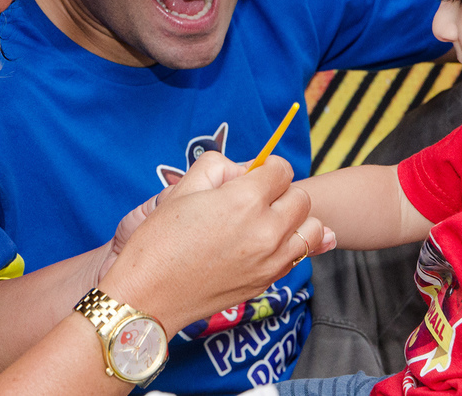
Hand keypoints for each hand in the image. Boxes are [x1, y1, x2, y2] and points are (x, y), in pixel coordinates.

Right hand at [97, 153, 328, 334]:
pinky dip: (295, 244)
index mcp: (244, 200)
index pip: (282, 170)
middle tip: (258, 198)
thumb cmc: (159, 240)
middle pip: (301, 198)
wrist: (149, 295)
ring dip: (296, 220)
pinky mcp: (267, 282)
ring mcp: (270, 261)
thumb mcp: (184, 188)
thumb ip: (220, 166)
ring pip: (312, 229)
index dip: (268, 168)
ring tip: (271, 221)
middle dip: (283, 192)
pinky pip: (301, 256)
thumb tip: (248, 170)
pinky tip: (277, 241)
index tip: (257, 174)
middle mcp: (265, 231)